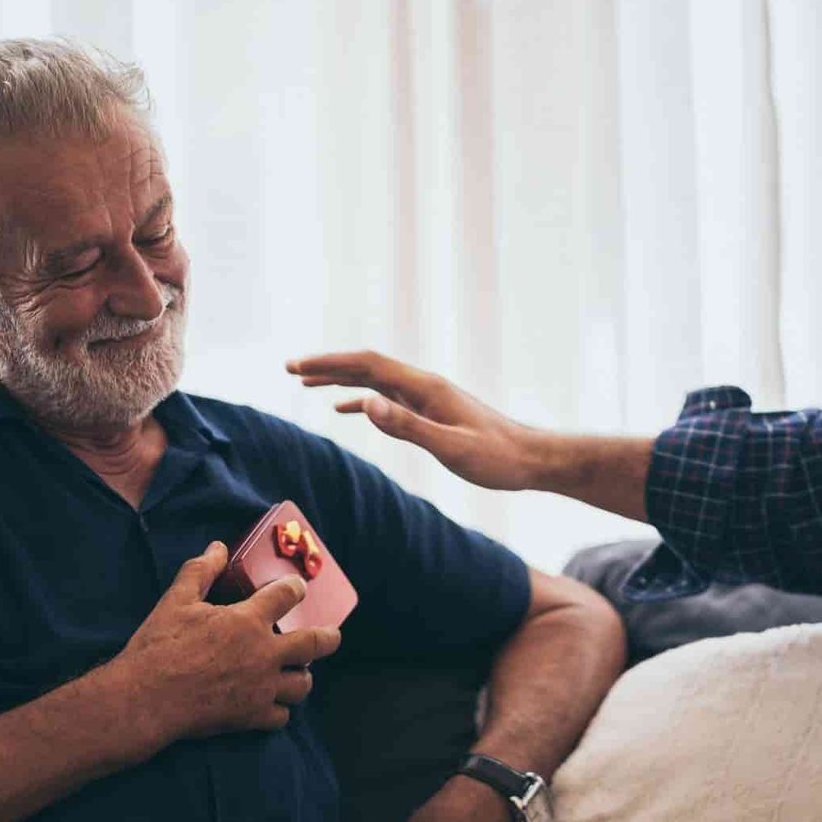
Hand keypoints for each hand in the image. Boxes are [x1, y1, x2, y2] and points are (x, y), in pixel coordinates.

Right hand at [111, 542, 341, 744]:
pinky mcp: (251, 717)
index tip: (296, 588)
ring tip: (297, 671)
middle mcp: (265, 654)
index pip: (288, 595)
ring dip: (303, 676)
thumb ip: (201, 570)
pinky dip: (280, 709)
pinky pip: (282, 716)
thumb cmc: (160, 646)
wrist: (146, 699)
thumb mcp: (177, 599)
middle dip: (328, 637)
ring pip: (303, 685)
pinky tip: (272, 702)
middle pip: (315, 644)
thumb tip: (217, 548)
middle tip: (331, 635)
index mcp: (248, 620)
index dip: (296, 588)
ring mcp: (262, 688)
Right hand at [286, 350, 541, 490]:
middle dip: (327, 365)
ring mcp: (427, 397)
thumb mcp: (451, 446)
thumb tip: (364, 403)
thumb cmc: (497, 457)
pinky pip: (387, 398)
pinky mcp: (431, 411)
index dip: (330, 363)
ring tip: (305, 383)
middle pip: (367, 366)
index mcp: (425, 388)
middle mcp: (423, 385)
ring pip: (375, 380)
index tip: (297, 367)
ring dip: (339, 378)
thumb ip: (407, 426)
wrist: (531, 459)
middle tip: (289, 368)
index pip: (368, 365)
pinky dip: (360, 398)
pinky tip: (344, 408)